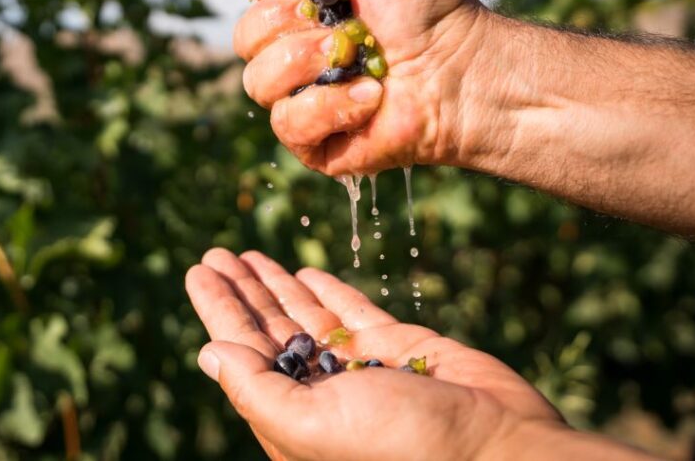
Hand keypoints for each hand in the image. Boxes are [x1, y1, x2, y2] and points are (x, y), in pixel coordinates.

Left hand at [186, 249, 654, 460]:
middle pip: (269, 330)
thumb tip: (207, 353)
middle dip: (242, 291)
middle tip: (215, 253)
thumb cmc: (403, 448)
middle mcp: (322, 393)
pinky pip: (353, 313)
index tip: (197, 271)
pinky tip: (304, 273)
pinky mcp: (399, 349)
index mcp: (293, 417)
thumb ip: (256, 389)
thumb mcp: (311, 424)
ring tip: (246, 254)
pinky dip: (327, 292)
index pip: (243, 352)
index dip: (219, 310)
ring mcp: (361, 369)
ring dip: (276, 285)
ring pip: (306, 317)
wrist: (497, 449)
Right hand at [235, 0, 487, 174]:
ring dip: (307, 64)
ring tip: (358, 59)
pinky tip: (371, 96)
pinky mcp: (315, 142)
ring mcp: (302, 98)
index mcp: (303, 5)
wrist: (465, 66)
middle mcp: (295, 52)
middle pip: (245, 36)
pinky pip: (287, 124)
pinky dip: (330, 107)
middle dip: (290, 23)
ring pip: (257, 82)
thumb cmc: (429, 4)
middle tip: (345, 25)